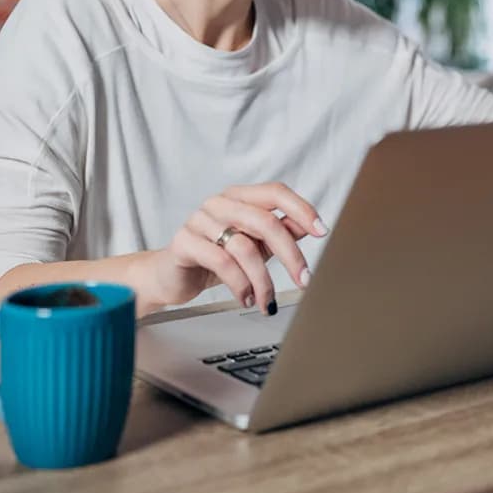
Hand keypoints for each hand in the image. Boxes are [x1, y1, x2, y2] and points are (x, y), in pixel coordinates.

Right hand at [136, 183, 327, 316]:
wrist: (170, 277)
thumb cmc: (215, 257)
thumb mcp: (253, 244)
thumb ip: (279, 232)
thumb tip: (309, 225)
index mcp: (239, 197)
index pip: (276, 192)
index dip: (302, 209)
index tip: (322, 231)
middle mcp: (219, 203)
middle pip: (265, 222)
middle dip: (290, 255)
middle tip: (304, 280)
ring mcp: (199, 220)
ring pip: (245, 247)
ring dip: (262, 280)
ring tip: (266, 300)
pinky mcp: (183, 242)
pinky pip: (221, 262)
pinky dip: (240, 285)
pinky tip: (246, 299)